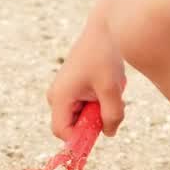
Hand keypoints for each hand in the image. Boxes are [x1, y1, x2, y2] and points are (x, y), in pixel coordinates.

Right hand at [46, 24, 126, 139]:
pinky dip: (97, 104)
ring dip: (97, 113)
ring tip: (109, 93)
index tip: (101, 131)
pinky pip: (83, 108)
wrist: (104, 31)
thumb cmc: (104, 56)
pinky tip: (106, 89)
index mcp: (60, 96)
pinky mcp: (71, 90)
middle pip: (71, 127)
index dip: (81, 139)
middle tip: (109, 106)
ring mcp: (62, 93)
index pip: (63, 132)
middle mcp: (56, 97)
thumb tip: (109, 133)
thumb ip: (112, 114)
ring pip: (79, 118)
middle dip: (92, 124)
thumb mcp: (112, 88)